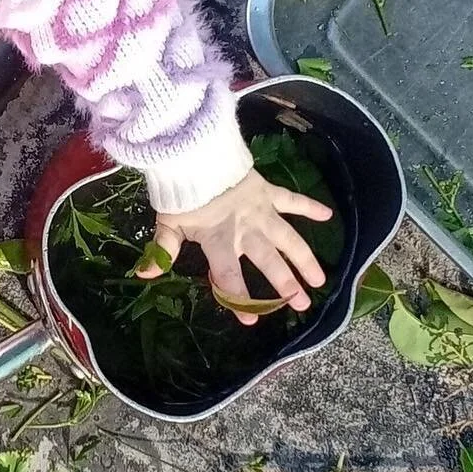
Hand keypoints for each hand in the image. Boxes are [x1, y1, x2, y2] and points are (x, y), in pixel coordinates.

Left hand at [136, 169, 332, 323]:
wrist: (195, 151)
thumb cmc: (181, 192)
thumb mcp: (167, 222)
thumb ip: (162, 250)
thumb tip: (144, 275)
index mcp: (220, 240)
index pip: (229, 275)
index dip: (239, 299)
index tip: (250, 319)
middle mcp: (245, 229)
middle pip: (268, 260)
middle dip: (285, 284)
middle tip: (301, 304)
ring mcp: (260, 210)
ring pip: (288, 237)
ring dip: (305, 258)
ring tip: (319, 280)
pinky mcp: (268, 191)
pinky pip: (292, 200)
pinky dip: (310, 206)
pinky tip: (328, 215)